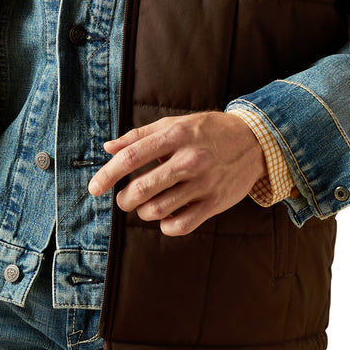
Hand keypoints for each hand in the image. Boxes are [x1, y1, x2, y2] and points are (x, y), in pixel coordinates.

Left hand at [87, 111, 265, 235]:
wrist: (254, 141)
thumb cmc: (207, 131)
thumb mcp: (174, 124)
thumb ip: (139, 136)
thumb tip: (108, 148)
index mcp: (175, 135)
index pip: (131, 157)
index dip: (107, 175)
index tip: (94, 188)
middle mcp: (188, 159)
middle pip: (141, 188)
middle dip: (124, 199)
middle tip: (124, 198)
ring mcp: (203, 183)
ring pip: (157, 210)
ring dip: (143, 212)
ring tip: (146, 205)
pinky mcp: (214, 203)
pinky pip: (179, 225)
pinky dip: (165, 225)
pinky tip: (166, 216)